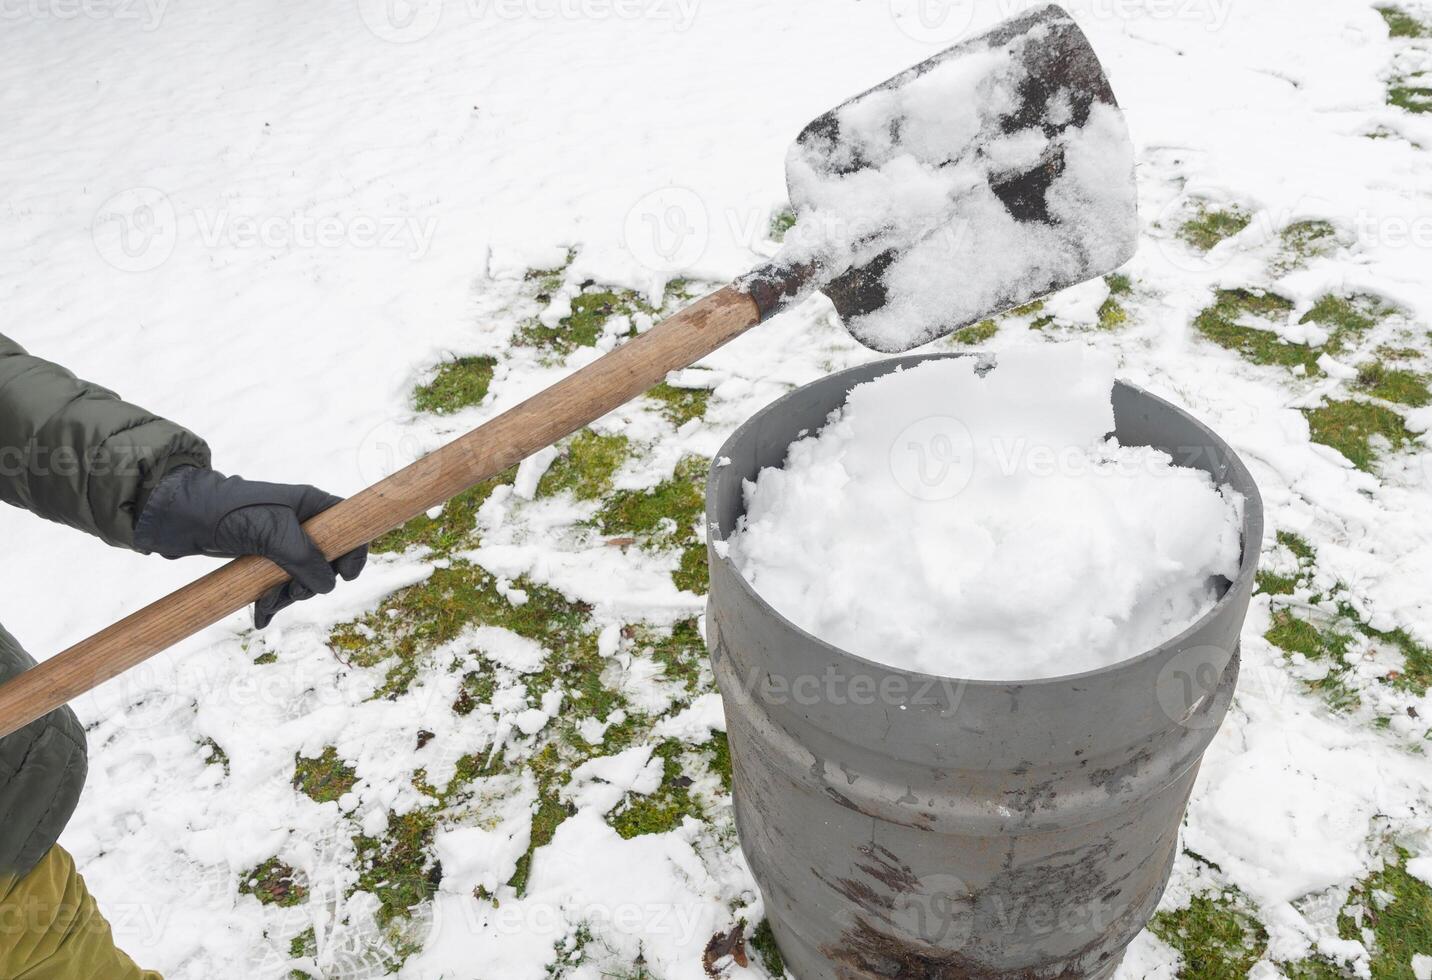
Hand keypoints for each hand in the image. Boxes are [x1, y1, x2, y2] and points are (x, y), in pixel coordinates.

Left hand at [134, 466, 365, 627]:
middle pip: (328, 563)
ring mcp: (283, 544)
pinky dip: (272, 603)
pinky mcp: (264, 561)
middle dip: (310, 585)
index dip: (354, 553)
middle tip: (290, 592)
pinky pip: (279, 587)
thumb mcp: (270, 530)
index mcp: (311, 507)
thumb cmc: (227, 511)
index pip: (350, 528)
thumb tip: (328, 585)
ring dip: (287, 597)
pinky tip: (260, 615)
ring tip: (265, 604)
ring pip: (303, 579)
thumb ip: (303, 556)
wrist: (180, 516)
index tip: (345, 576)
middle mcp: (302, 525)